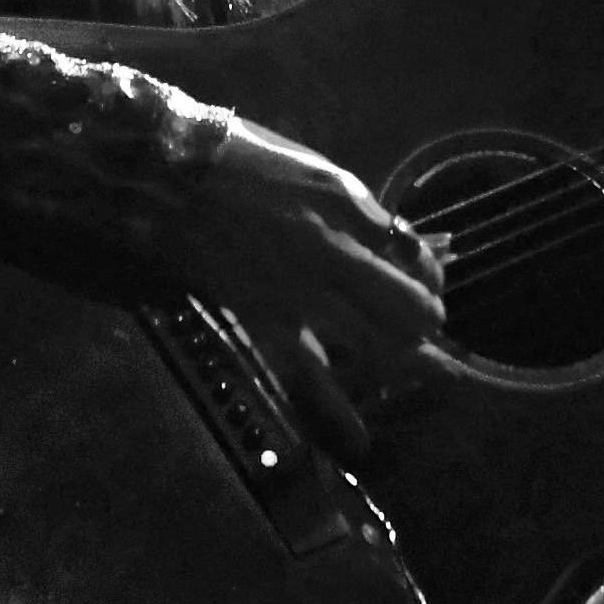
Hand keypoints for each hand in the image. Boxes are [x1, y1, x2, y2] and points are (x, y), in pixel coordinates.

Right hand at [168, 116, 460, 445]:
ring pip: (373, 344)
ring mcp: (299, 293)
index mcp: (350, 209)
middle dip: (426, 324)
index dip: (431, 275)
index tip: (427, 281)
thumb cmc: (245, 162)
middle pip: (406, 309)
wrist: (171, 176)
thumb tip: (401, 244)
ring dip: (406, 363)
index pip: (416, 256)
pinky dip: (334, 411)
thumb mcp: (318, 172)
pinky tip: (359, 440)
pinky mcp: (263, 320)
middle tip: (427, 328)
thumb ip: (361, 210)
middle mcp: (334, 254)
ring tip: (429, 374)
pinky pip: (305, 374)